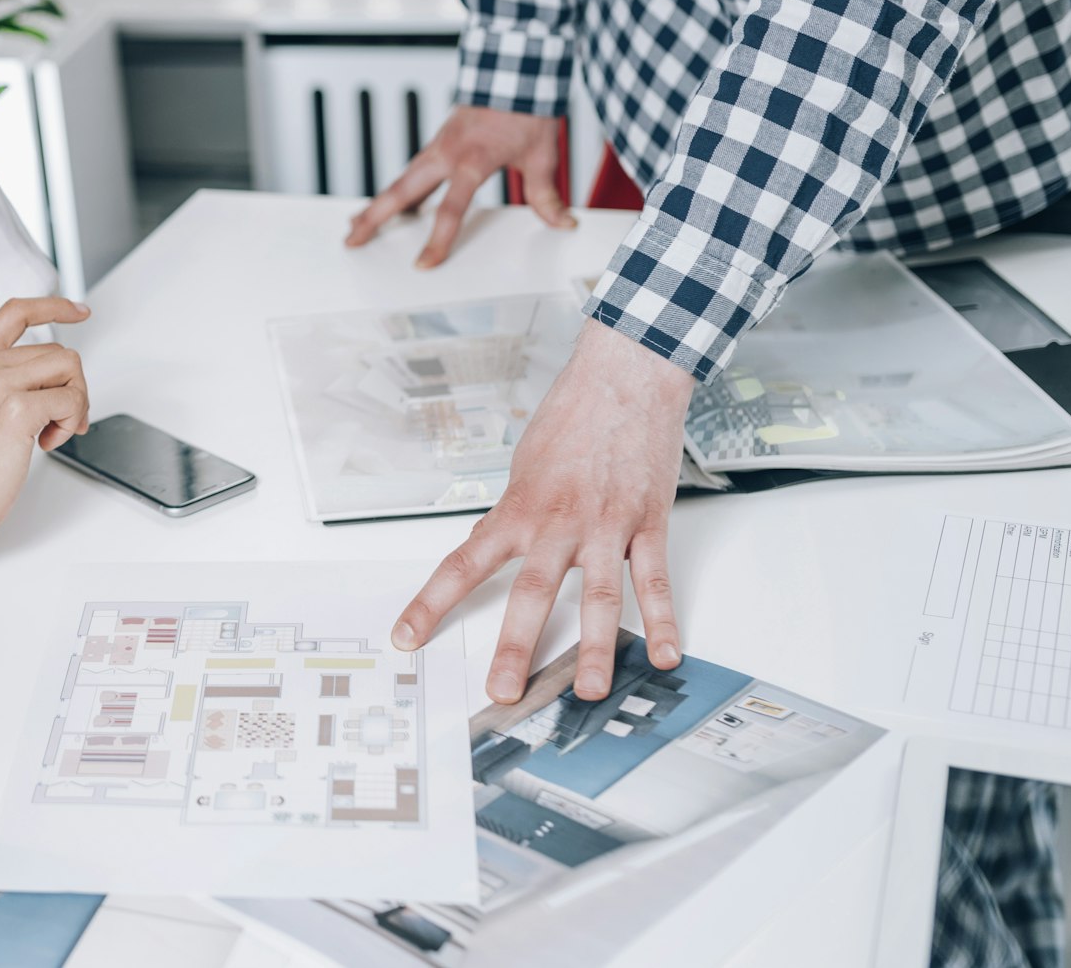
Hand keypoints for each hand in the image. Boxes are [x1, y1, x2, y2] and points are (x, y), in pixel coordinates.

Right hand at [0, 296, 91, 572]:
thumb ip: (12, 375)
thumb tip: (61, 372)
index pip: (16, 311)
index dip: (53, 306)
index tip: (79, 311)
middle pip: (58, 350)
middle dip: (72, 386)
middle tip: (59, 420)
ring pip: (69, 369)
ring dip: (74, 404)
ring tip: (51, 430)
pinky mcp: (16, 408)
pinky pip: (70, 399)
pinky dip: (70, 422)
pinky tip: (47, 441)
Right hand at [345, 105, 574, 264]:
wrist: (514, 68)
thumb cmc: (526, 108)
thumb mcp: (542, 155)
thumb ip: (546, 195)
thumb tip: (563, 222)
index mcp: (472, 160)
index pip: (449, 209)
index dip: (437, 241)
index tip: (423, 264)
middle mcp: (447, 153)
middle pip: (401, 192)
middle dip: (375, 217)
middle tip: (353, 239)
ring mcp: (438, 146)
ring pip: (399, 181)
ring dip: (376, 204)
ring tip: (356, 225)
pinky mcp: (438, 142)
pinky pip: (411, 171)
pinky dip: (395, 190)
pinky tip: (388, 203)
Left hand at [391, 321, 693, 703]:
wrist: (625, 378)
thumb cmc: (571, 417)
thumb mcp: (524, 466)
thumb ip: (515, 514)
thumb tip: (496, 548)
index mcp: (518, 510)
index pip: (464, 565)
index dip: (431, 605)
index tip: (406, 638)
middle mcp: (558, 524)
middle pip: (530, 593)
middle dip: (515, 646)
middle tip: (503, 691)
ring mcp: (606, 526)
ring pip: (597, 597)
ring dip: (591, 648)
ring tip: (585, 691)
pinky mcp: (648, 524)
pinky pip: (655, 580)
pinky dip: (663, 620)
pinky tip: (663, 655)